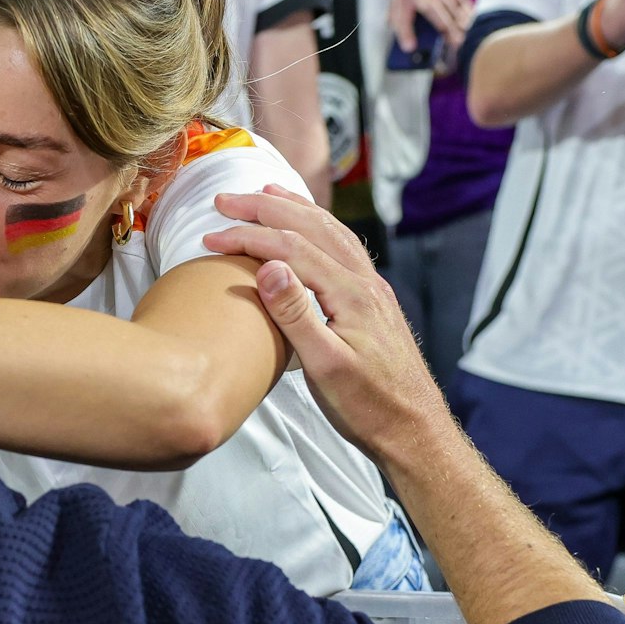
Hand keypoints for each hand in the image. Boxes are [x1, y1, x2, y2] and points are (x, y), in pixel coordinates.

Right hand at [202, 185, 447, 466]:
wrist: (414, 430)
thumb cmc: (368, 408)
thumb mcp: (325, 367)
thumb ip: (295, 314)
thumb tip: (269, 266)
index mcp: (349, 294)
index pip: (289, 248)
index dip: (247, 237)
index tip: (210, 235)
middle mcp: (364, 282)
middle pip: (311, 227)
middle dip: (266, 207)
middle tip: (225, 199)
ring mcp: (372, 290)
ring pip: (331, 232)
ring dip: (295, 208)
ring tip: (266, 193)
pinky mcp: (374, 302)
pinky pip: (344, 247)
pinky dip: (319, 227)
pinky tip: (310, 229)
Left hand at [390, 0, 472, 55]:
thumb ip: (395, 15)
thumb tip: (395, 33)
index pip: (402, 18)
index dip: (404, 33)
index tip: (409, 48)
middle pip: (434, 15)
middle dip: (446, 30)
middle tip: (454, 43)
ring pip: (449, 8)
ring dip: (459, 23)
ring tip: (463, 34)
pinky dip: (465, 9)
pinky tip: (469, 18)